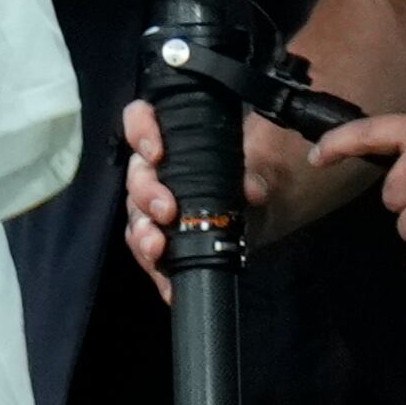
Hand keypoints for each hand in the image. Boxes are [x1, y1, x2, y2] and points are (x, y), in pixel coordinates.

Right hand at [120, 94, 336, 287]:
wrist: (269, 213)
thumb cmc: (259, 176)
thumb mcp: (267, 170)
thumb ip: (261, 176)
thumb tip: (252, 190)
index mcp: (174, 140)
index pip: (141, 120)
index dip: (140, 129)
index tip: (157, 151)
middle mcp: (158, 171)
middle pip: (137, 175)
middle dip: (146, 193)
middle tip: (167, 210)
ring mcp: (156, 207)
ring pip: (136, 215)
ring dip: (142, 232)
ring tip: (157, 246)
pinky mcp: (163, 240)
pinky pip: (149, 252)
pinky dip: (156, 268)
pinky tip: (168, 284)